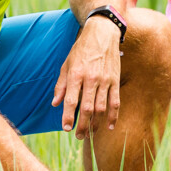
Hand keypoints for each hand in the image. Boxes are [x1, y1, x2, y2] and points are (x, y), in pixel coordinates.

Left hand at [54, 16, 122, 137]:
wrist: (102, 33)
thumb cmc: (81, 50)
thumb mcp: (66, 64)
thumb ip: (61, 85)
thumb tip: (55, 104)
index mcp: (76, 75)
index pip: (71, 101)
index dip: (68, 116)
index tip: (66, 128)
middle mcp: (91, 79)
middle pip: (88, 109)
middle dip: (82, 125)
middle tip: (78, 136)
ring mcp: (105, 81)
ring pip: (102, 108)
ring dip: (96, 124)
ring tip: (90, 133)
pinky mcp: (115, 80)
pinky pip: (115, 102)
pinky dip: (113, 116)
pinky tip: (109, 126)